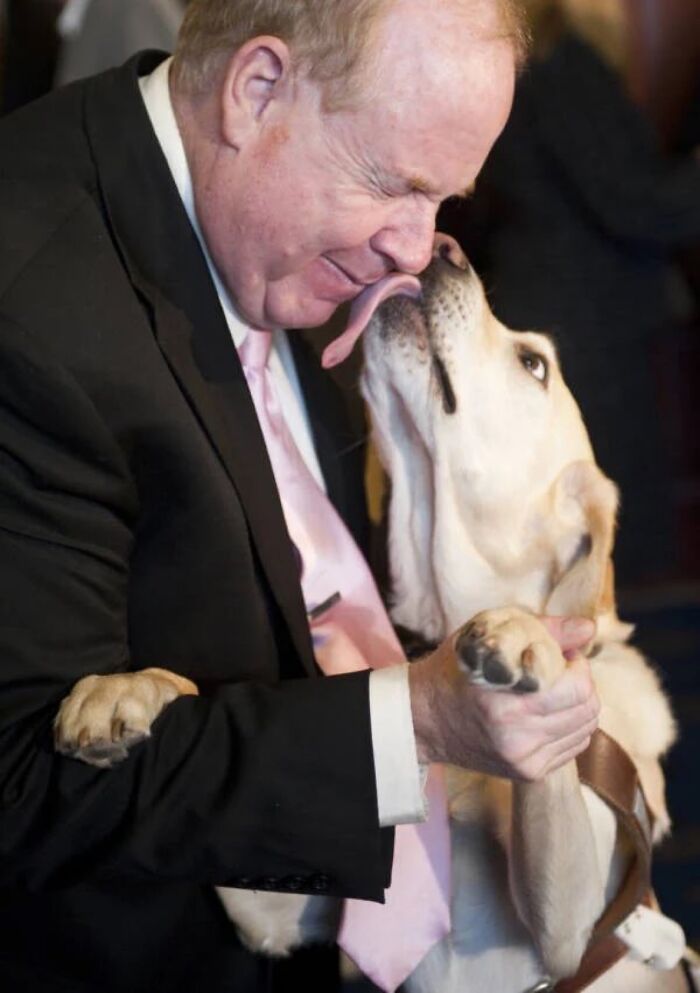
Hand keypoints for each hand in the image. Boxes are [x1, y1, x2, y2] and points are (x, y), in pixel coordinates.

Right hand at [409, 615, 599, 780]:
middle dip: (582, 684)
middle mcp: (516, 738)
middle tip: (562, 672)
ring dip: (578, 706)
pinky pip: (573, 747)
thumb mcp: (489, 635)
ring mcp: (523, 761)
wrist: (425, 719)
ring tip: (553, 692)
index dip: (579, 667)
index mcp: (505, 704)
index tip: (563, 656)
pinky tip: (547, 713)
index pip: (578, 690)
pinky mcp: (527, 773)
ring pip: (585, 730)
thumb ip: (544, 629)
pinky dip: (569, 726)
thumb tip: (590, 629)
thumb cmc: (457, 669)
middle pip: (587, 711)